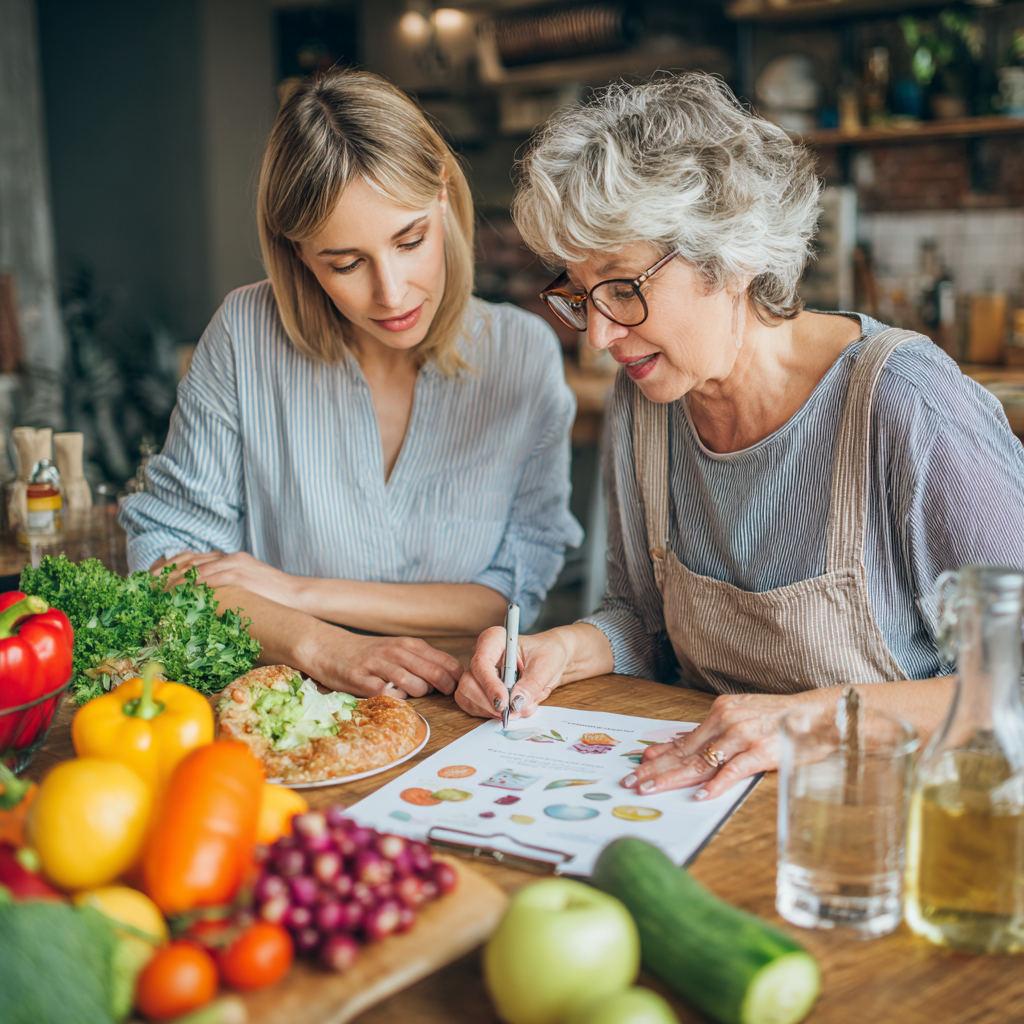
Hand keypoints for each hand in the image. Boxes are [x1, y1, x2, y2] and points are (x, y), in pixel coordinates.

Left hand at [155, 551, 302, 608]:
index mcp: (231, 558)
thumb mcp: (248, 588)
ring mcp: (234, 564)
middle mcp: (230, 557)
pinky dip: (192, 586)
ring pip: (196, 568)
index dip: (172, 569)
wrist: (297, 595)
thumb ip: (229, 589)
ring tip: (158, 593)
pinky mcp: (240, 574)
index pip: (194, 559)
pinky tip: (180, 595)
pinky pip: (209, 578)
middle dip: (167, 574)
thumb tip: (209, 607)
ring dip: (175, 581)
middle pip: (190, 561)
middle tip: (150, 588)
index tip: (155, 581)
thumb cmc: (274, 598)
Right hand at [315, 633, 462, 699]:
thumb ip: (423, 660)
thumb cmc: (370, 653)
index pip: (445, 661)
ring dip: (419, 693)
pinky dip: (394, 699)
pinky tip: (392, 696)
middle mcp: (396, 652)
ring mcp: (379, 666)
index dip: (456, 677)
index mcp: (409, 645)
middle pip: (434, 673)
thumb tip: (452, 678)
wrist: (330, 648)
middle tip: (443, 695)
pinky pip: (386, 694)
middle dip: (444, 688)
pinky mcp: (362, 680)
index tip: (457, 687)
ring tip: (413, 693)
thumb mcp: (399, 649)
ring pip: (414, 684)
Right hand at [455, 626, 569, 719]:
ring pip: (468, 697)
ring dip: (490, 711)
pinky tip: (509, 711)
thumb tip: (516, 702)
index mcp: (495, 640)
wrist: (552, 660)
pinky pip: (474, 706)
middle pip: (469, 683)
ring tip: (516, 711)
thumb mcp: (545, 667)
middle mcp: (482, 655)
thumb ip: (530, 685)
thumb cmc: (548, 654)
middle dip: (489, 703)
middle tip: (512, 713)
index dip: (490, 685)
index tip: (504, 702)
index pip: (481, 663)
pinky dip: (490, 714)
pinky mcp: (480, 689)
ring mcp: (478, 673)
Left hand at [622, 691, 807, 799]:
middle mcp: (727, 721)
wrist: (820, 713)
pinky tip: (699, 796)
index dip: (660, 753)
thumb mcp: (744, 715)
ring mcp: (743, 736)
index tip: (640, 763)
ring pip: (701, 762)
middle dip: (656, 768)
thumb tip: (685, 745)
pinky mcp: (761, 751)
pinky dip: (715, 784)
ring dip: (673, 778)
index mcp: (721, 711)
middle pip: (685, 752)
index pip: (685, 739)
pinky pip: (733, 771)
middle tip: (632, 781)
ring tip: (651, 789)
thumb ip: (717, 731)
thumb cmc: (783, 717)